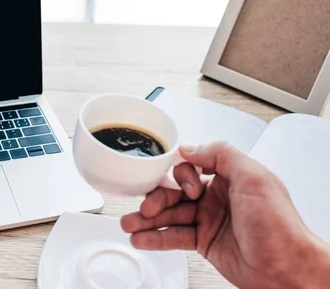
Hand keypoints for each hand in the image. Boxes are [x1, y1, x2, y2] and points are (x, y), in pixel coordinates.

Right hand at [120, 141, 329, 288]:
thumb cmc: (280, 226)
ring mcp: (208, 220)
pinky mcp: (203, 243)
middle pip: (174, 191)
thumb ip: (221, 154)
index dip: (178, 176)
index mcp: (229, 177)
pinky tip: (141, 238)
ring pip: (170, 215)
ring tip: (129, 224)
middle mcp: (216, 196)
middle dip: (155, 198)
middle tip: (144, 208)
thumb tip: (190, 147)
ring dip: (147, 219)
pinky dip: (155, 238)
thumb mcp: (255, 177)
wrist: (287, 270)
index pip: (189, 166)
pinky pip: (173, 236)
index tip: (180, 186)